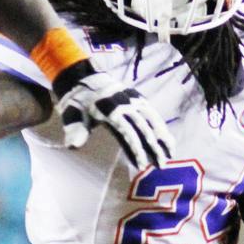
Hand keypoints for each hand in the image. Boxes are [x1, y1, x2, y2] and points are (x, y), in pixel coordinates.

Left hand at [51, 59, 172, 169]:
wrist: (83, 77)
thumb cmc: (77, 102)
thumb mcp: (72, 115)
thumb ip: (75, 130)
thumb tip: (72, 146)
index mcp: (110, 110)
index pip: (127, 133)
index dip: (135, 150)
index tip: (141, 166)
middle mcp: (125, 104)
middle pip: (144, 128)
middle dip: (154, 148)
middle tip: (162, 165)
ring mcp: (133, 99)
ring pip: (152, 120)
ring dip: (163, 137)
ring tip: (171, 155)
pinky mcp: (138, 98)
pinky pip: (152, 113)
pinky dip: (161, 127)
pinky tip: (168, 140)